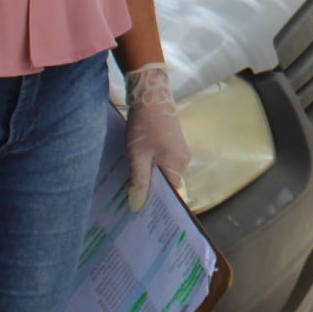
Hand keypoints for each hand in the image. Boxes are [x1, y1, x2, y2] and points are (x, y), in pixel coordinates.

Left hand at [123, 63, 191, 211]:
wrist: (150, 96)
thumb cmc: (144, 126)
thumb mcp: (137, 156)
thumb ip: (139, 182)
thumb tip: (137, 207)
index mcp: (178, 165)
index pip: (170, 194)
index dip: (155, 205)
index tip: (139, 215)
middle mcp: (183, 160)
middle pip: (167, 185)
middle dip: (150, 194)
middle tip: (129, 204)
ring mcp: (179, 151)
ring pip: (164, 173)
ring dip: (148, 180)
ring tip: (129, 188)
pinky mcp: (173, 144)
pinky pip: (163, 163)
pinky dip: (150, 169)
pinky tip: (136, 169)